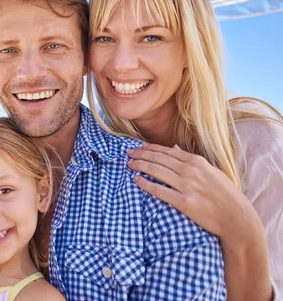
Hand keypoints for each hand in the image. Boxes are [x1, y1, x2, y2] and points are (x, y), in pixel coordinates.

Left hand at [127, 143, 258, 241]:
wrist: (237, 218)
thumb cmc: (225, 194)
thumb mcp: (211, 171)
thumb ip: (192, 159)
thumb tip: (174, 148)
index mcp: (197, 161)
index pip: (167, 151)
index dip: (151, 148)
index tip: (139, 147)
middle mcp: (190, 171)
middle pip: (159, 159)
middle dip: (141, 155)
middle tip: (128, 154)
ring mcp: (187, 186)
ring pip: (156, 171)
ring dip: (140, 166)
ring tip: (129, 165)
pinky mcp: (185, 202)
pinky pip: (160, 191)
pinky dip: (146, 184)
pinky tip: (137, 181)